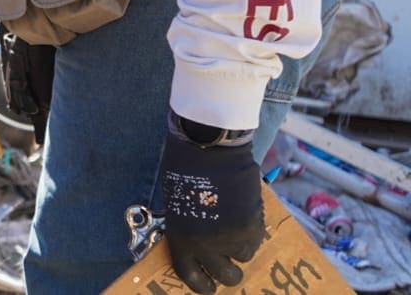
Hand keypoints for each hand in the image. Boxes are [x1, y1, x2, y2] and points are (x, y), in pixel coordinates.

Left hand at [161, 113, 265, 293]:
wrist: (209, 149)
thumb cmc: (184, 169)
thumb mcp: (175, 204)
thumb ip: (186, 228)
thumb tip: (197, 244)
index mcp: (180, 238)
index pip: (189, 274)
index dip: (200, 284)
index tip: (208, 288)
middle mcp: (205, 245)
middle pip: (223, 275)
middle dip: (226, 273)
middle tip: (228, 266)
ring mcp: (231, 238)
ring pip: (243, 257)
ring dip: (240, 248)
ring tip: (234, 227)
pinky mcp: (252, 227)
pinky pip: (255, 241)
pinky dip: (251, 234)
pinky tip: (243, 215)